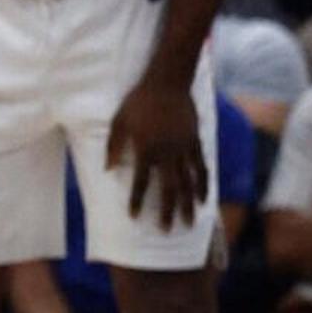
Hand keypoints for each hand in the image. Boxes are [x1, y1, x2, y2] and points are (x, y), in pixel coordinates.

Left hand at [105, 76, 206, 226]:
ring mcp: (183, 149)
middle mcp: (166, 153)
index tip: (133, 217)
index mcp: (146, 149)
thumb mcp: (119, 121)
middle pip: (168, 188)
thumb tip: (106, 170)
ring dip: (188, 204)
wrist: (168, 82)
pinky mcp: (195, 142)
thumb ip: (113, 146)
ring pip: (188, 182)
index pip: (140, 182)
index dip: (135, 200)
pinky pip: (201, 168)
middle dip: (166, 211)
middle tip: (165, 230)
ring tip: (189, 223)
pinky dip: (203, 184)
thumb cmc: (138, 101)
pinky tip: (205, 199)